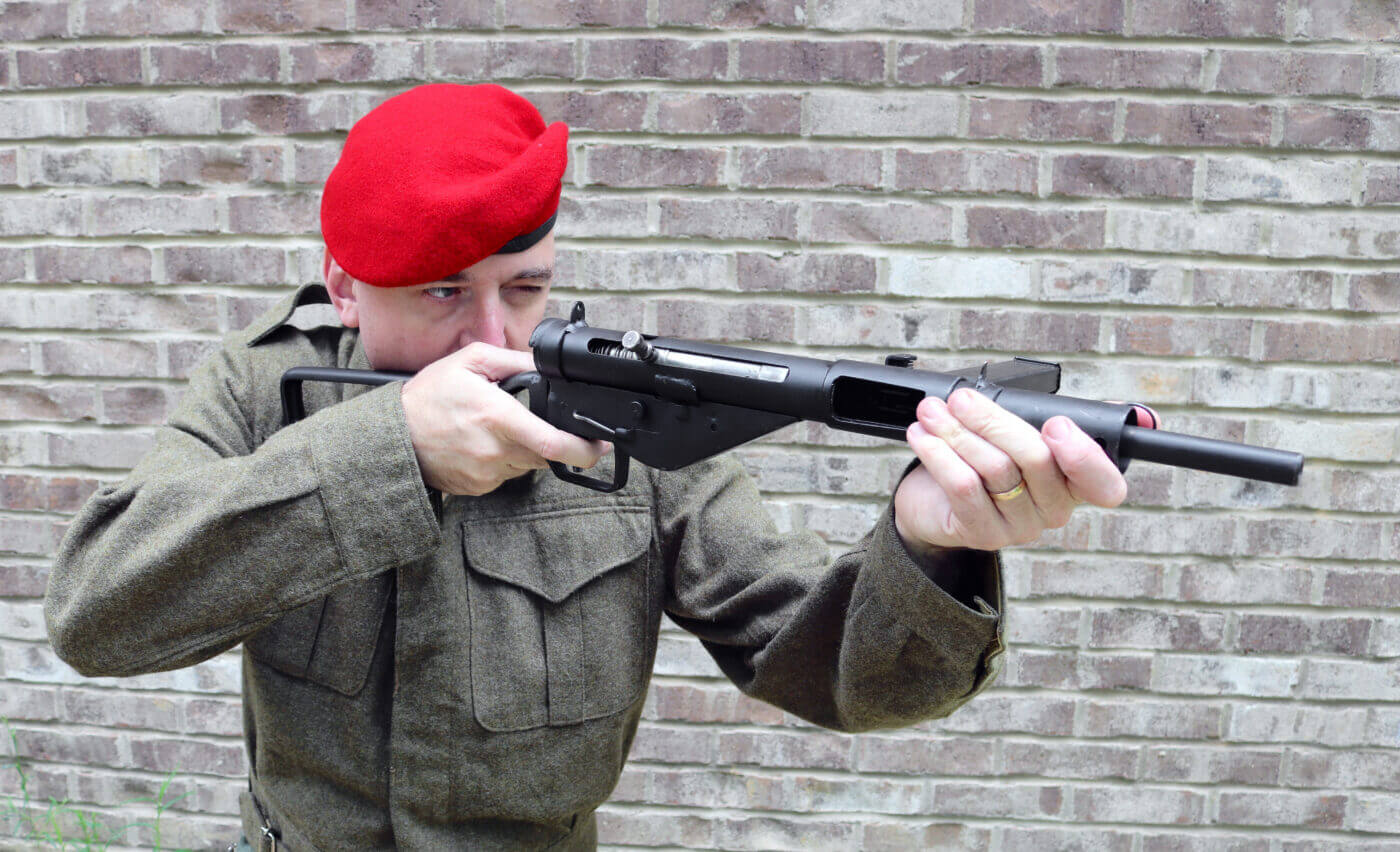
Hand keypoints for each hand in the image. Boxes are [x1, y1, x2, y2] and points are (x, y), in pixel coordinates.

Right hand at [401, 342, 609, 495]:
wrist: (394, 435)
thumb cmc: (429, 396)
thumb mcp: (471, 361)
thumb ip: (515, 361)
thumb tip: (548, 366)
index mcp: (498, 418)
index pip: (553, 444)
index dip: (584, 450)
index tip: (600, 446)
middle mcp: (495, 451)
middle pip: (546, 456)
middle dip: (552, 441)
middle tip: (538, 423)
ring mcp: (487, 473)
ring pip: (527, 465)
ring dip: (525, 449)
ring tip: (497, 428)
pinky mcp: (479, 487)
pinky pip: (507, 475)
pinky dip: (505, 460)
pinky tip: (483, 444)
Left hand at [894, 388, 1151, 552]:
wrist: (933, 500)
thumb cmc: (985, 458)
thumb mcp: (1024, 433)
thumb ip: (1059, 417)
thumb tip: (1135, 413)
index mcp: (1075, 484)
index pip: (1105, 484)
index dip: (1085, 456)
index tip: (1057, 425)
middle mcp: (1054, 509)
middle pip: (1036, 460)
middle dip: (994, 421)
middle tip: (961, 399)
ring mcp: (1018, 526)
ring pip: (995, 470)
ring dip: (957, 432)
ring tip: (932, 411)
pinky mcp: (980, 534)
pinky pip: (963, 488)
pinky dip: (939, 455)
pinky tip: (922, 436)